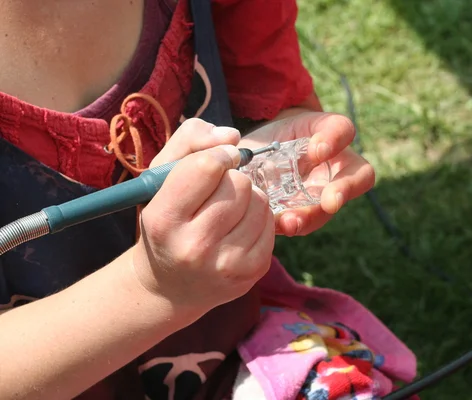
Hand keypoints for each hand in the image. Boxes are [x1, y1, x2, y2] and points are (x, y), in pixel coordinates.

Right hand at [131, 118, 275, 316]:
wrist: (170, 287)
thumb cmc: (166, 224)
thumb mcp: (159, 180)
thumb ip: (189, 142)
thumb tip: (232, 136)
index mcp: (163, 220)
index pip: (205, 167)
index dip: (219, 154)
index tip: (221, 158)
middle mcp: (194, 247)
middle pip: (238, 183)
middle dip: (233, 177)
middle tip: (220, 190)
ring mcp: (226, 263)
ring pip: (259, 200)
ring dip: (249, 196)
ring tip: (230, 207)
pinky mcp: (252, 271)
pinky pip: (271, 222)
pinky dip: (259, 215)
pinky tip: (241, 224)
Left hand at [239, 112, 374, 235]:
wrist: (252, 163)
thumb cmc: (261, 142)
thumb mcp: (260, 133)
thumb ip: (257, 143)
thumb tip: (240, 157)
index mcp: (324, 132)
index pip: (342, 129)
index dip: (335, 139)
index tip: (317, 150)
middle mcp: (334, 163)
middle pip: (360, 174)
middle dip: (345, 188)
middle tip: (329, 201)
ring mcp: (324, 190)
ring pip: (335, 204)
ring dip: (315, 214)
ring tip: (292, 221)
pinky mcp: (308, 211)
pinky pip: (309, 221)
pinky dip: (295, 224)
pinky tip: (280, 225)